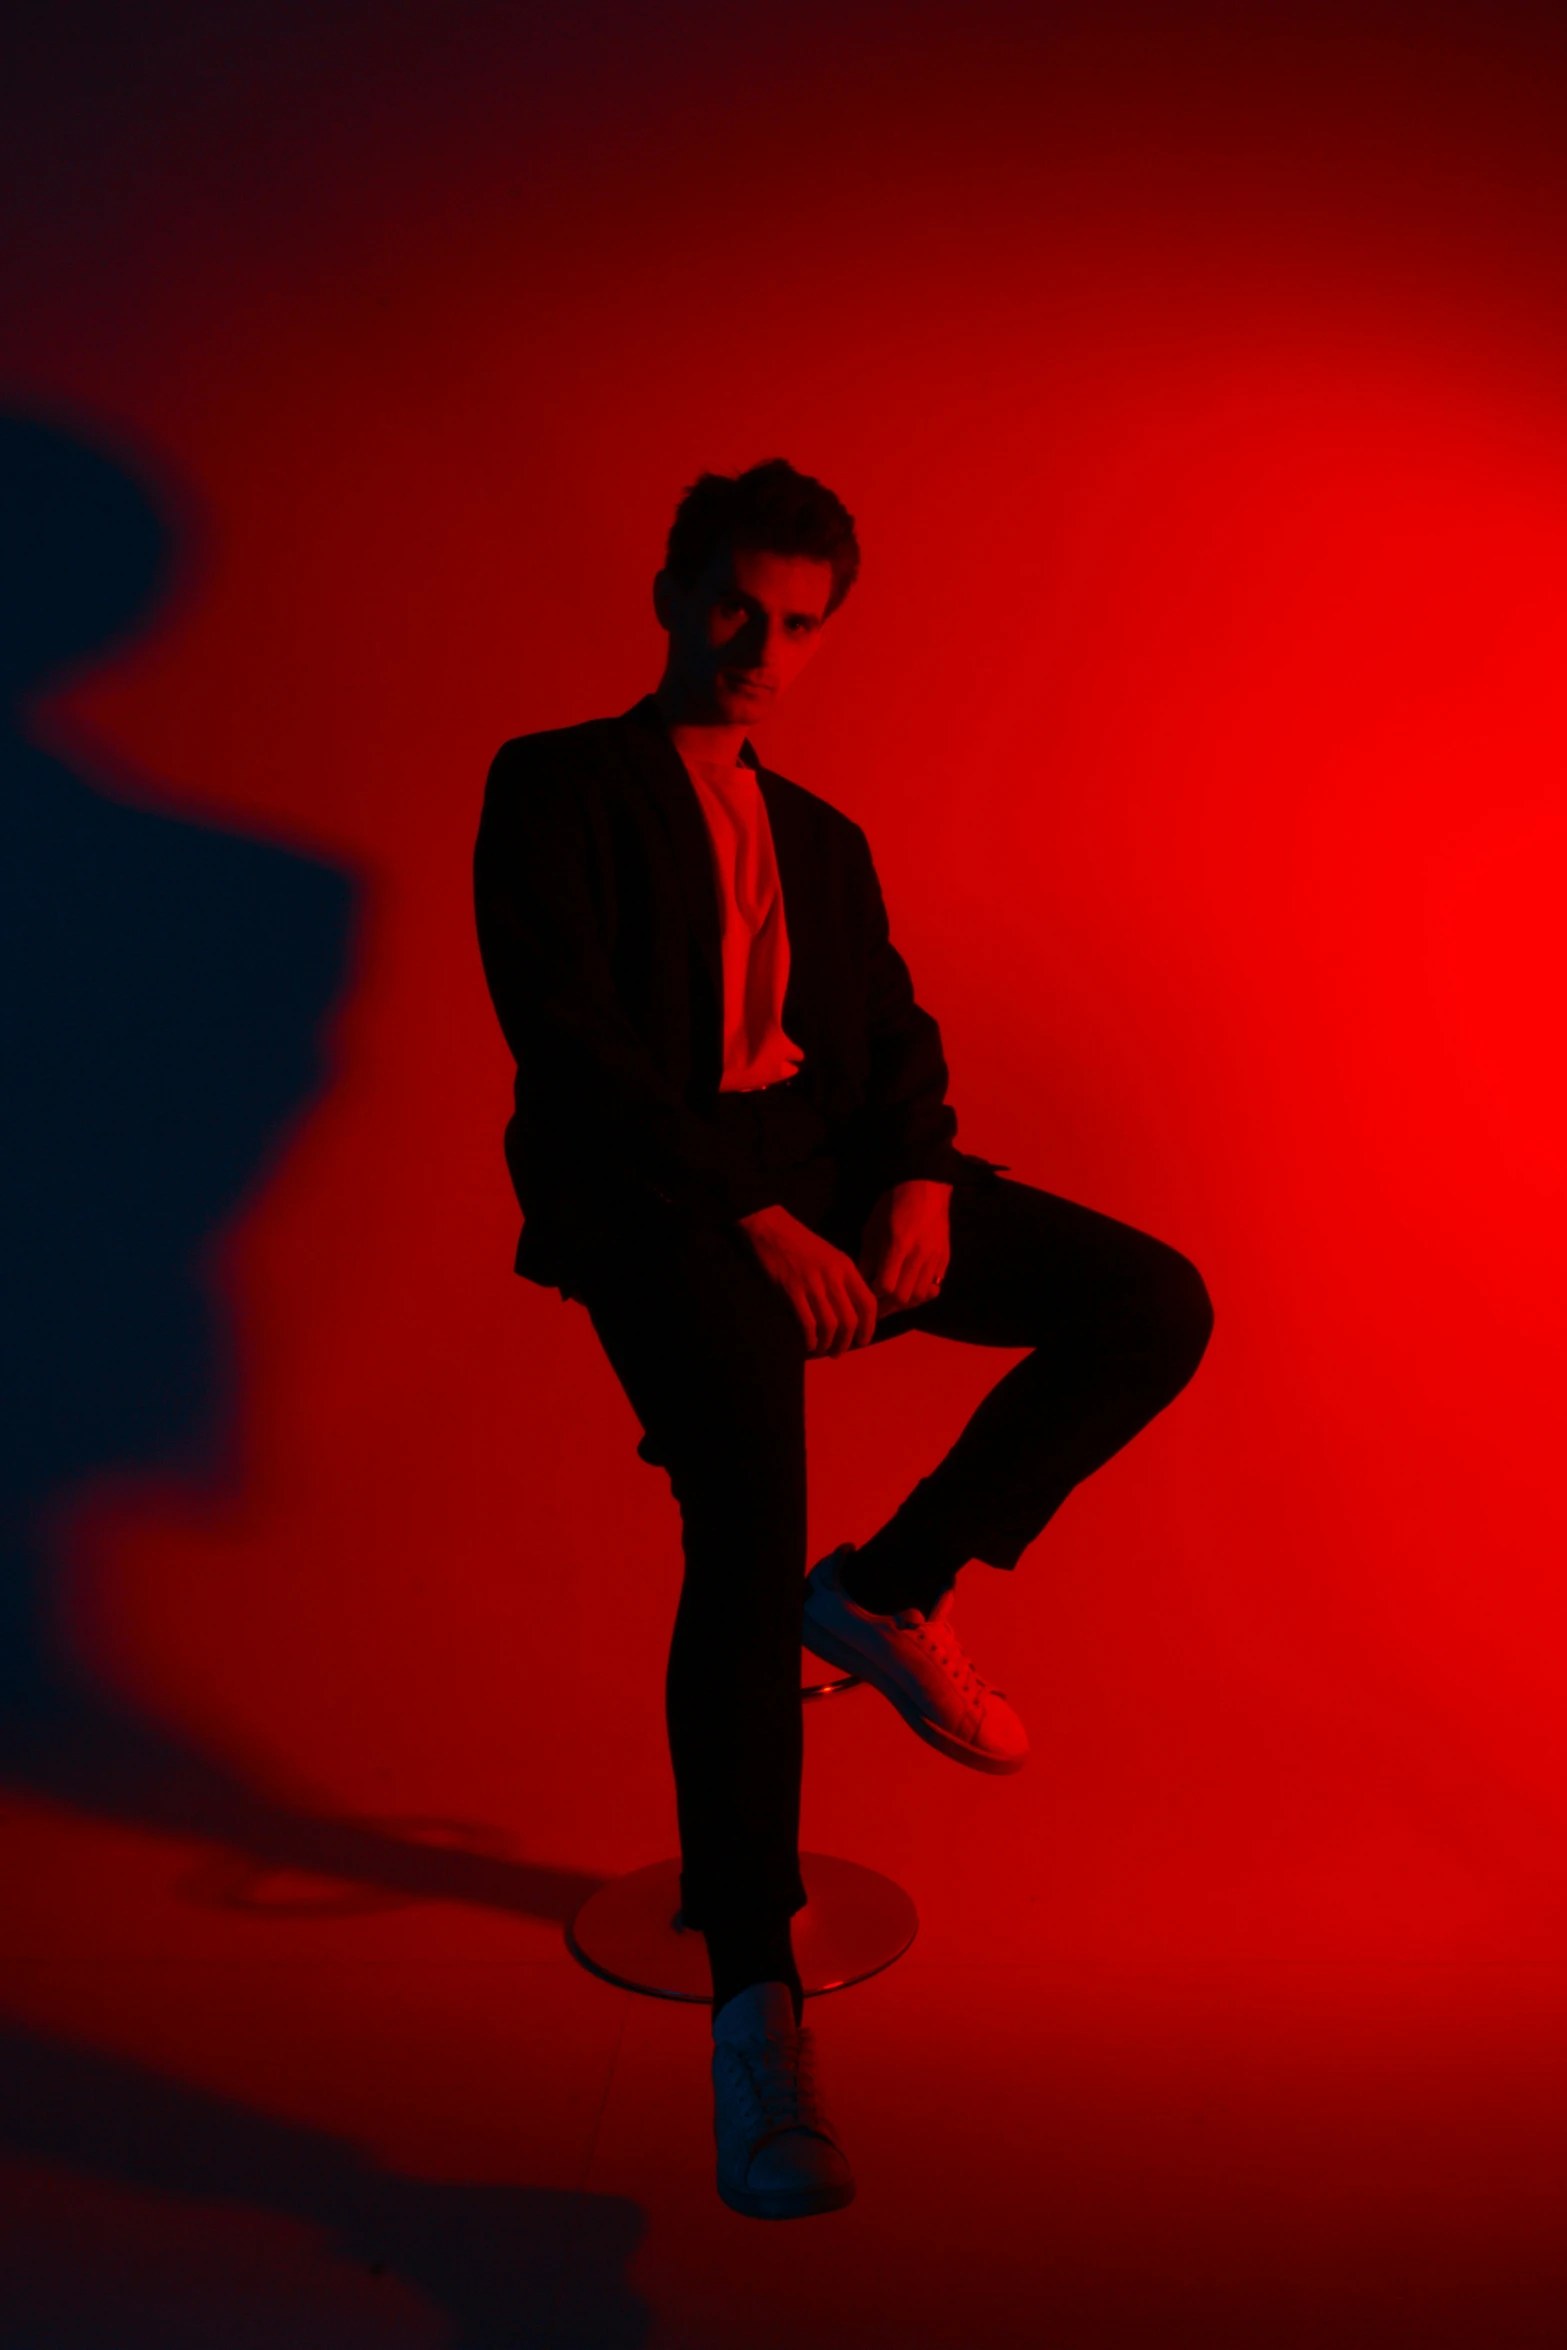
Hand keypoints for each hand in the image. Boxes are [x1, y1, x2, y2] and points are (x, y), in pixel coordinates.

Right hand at [738, 1203, 879, 1356]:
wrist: (769, 1229)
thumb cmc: (798, 1243)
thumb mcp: (829, 1257)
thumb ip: (841, 1280)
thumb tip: (848, 1313)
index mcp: (846, 1267)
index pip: (868, 1303)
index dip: (869, 1327)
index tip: (862, 1340)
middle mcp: (833, 1277)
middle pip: (850, 1320)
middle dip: (846, 1342)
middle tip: (838, 1352)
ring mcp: (813, 1284)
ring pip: (830, 1325)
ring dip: (828, 1344)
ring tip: (822, 1350)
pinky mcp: (792, 1291)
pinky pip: (808, 1324)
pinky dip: (810, 1340)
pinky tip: (807, 1344)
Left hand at [857, 1180, 952, 1311]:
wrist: (926, 1187)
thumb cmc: (893, 1204)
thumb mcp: (873, 1227)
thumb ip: (868, 1257)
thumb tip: (861, 1282)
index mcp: (898, 1246)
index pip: (885, 1287)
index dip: (873, 1294)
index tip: (865, 1292)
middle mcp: (919, 1256)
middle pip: (903, 1297)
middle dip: (886, 1304)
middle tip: (876, 1303)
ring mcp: (935, 1259)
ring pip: (920, 1296)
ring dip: (904, 1301)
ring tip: (893, 1298)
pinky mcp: (945, 1260)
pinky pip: (934, 1287)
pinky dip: (921, 1293)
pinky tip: (910, 1289)